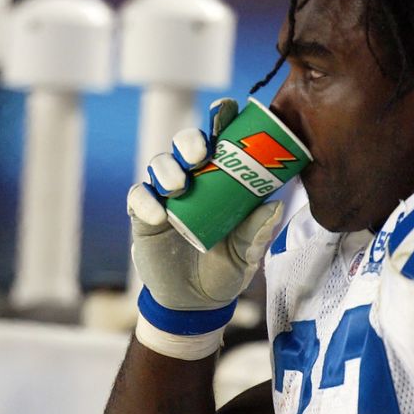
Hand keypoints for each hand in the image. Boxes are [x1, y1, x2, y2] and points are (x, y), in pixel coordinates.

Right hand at [129, 98, 282, 359]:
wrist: (195, 303)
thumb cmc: (226, 269)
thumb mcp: (247, 255)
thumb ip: (257, 233)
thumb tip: (274, 206)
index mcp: (222, 180)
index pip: (221, 140)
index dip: (221, 120)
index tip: (225, 110)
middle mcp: (194, 180)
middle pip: (185, 144)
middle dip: (190, 140)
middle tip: (200, 152)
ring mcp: (166, 196)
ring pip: (160, 164)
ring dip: (167, 167)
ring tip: (178, 185)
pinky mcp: (144, 216)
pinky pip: (138, 197)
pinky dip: (145, 200)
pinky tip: (158, 213)